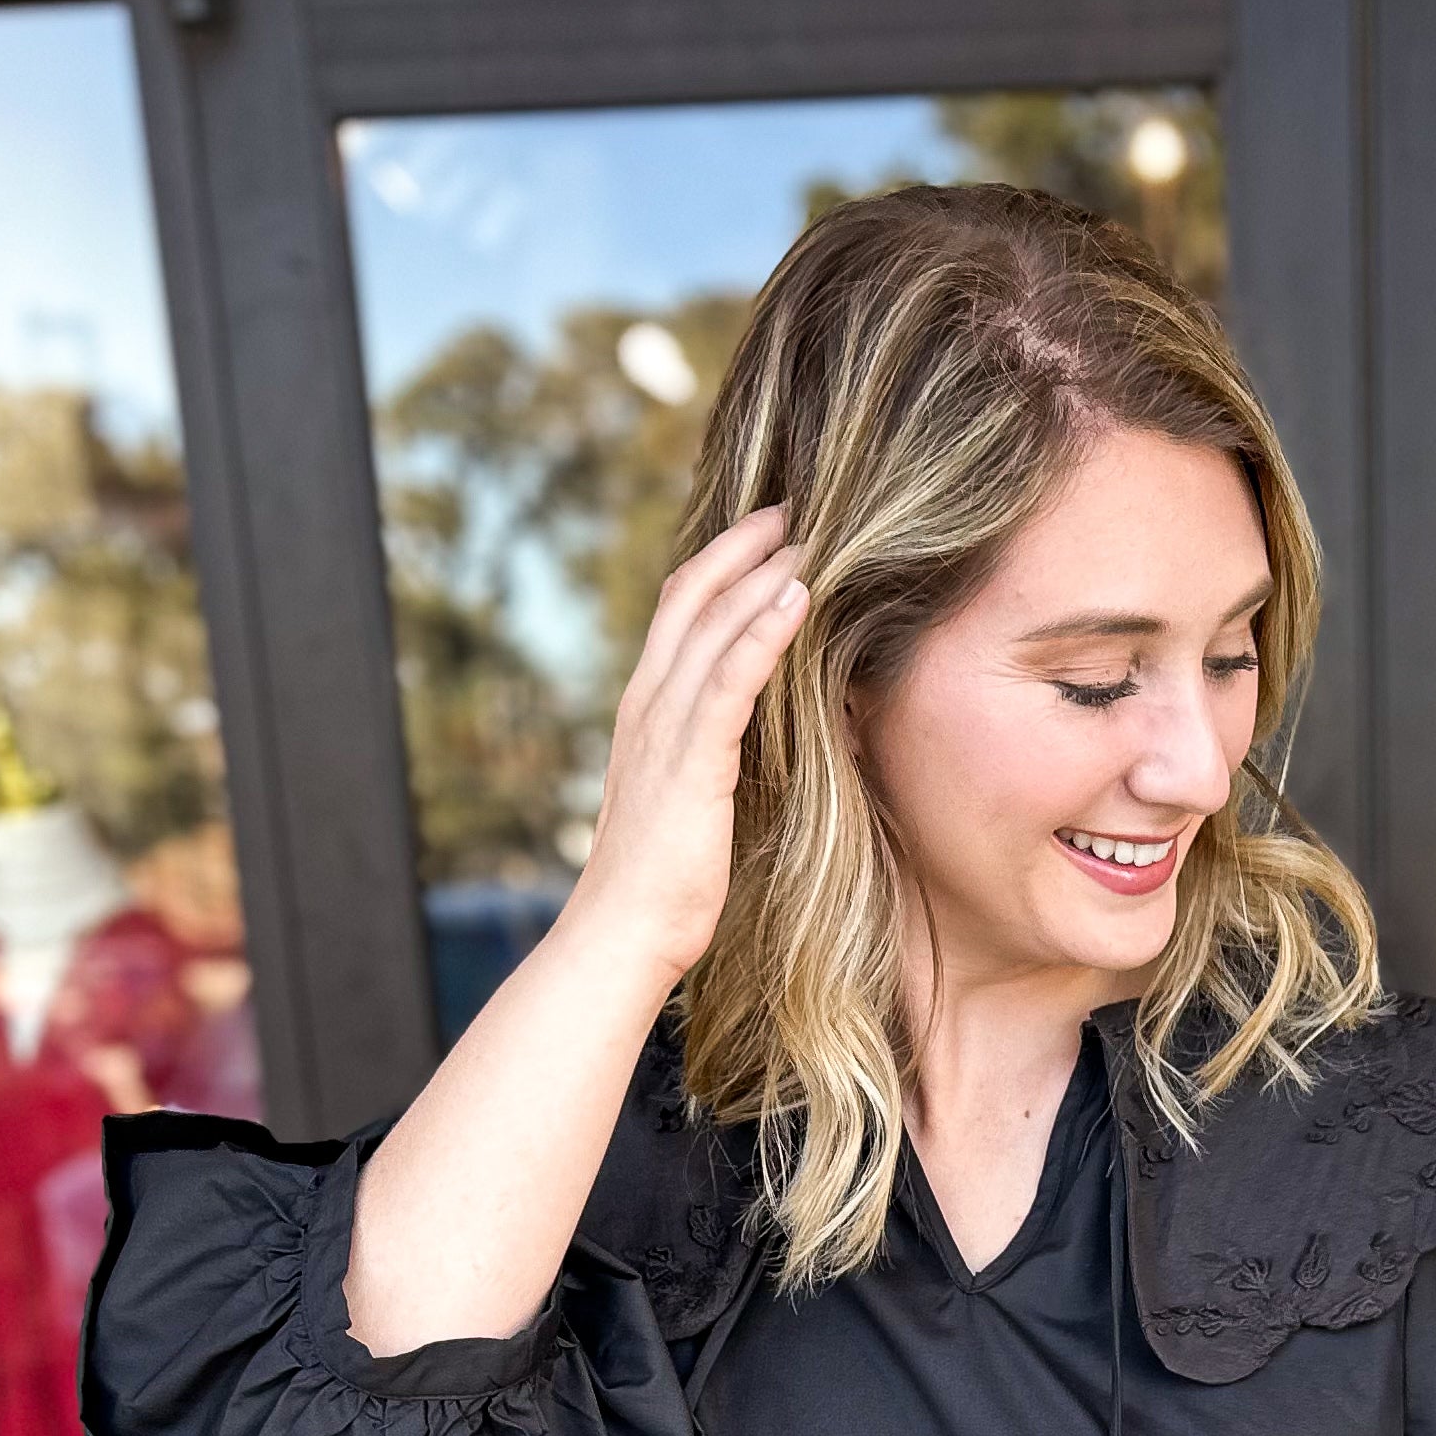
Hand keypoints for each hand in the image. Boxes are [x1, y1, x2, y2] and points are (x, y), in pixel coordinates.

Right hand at [574, 504, 810, 980]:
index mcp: (647, 708)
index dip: (723, 561)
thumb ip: (715, 754)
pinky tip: (798, 597)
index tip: (772, 531)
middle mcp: (649, 702)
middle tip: (797, 506)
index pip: (680, 609)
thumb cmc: (662, 882)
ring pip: (713, 623)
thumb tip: (759, 737)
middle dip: (745, 545)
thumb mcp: (693, 799)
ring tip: (812, 536)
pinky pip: (730, 676)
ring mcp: (665, 725)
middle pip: (694, 594)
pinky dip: (764, 631)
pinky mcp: (691, 757)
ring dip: (764, 573)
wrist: (623, 930)